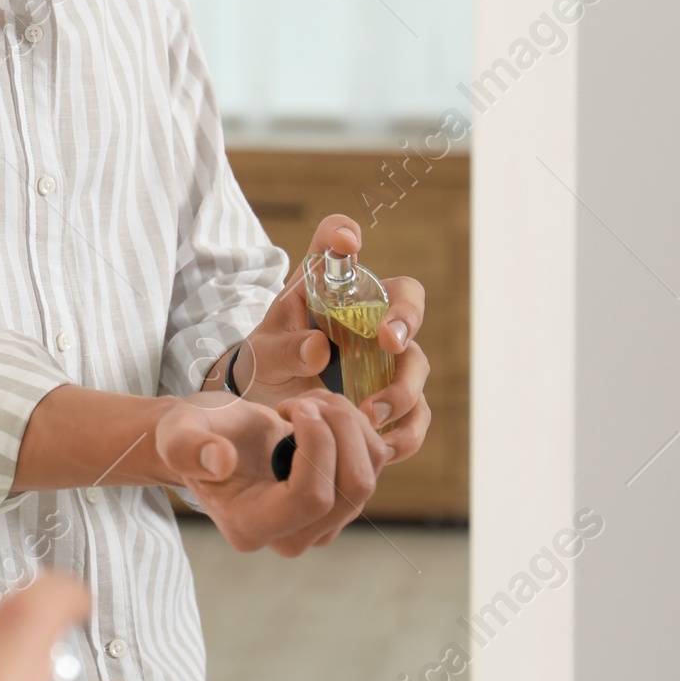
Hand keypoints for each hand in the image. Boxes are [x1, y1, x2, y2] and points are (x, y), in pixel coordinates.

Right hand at [151, 386, 393, 554]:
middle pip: (352, 489)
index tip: (294, 406)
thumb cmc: (192, 434)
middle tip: (305, 399)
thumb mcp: (178, 432)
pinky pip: (374, 464)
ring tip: (309, 401)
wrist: (210, 437)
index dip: (317, 445)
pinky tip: (320, 412)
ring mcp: (322, 525)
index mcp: (251, 527)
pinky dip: (357, 426)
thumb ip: (188, 448)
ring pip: (369, 474)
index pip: (311, 499)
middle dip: (339, 429)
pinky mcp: (341, 503)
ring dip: (348, 423)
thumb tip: (221, 460)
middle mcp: (292, 538)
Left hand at [218, 212, 430, 470]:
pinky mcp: (393, 398)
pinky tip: (384, 445)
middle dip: (405, 317)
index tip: (346, 240)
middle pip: (406, 299)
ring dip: (402, 387)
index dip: (343, 234)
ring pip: (415, 362)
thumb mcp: (263, 351)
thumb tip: (318, 349)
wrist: (268, 406)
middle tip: (390, 340)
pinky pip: (415, 413)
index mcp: (328, 287)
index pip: (338, 242)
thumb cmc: (267, 362)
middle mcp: (367, 314)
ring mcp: (386, 357)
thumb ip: (284, 347)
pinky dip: (405, 431)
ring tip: (371, 412)